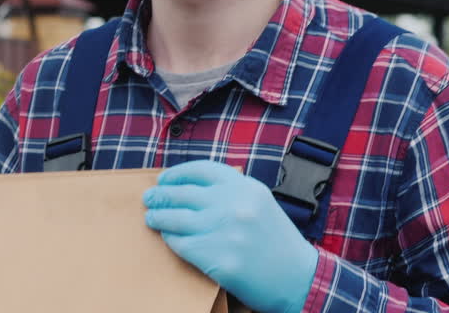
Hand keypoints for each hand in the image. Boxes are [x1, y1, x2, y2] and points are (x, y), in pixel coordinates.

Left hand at [143, 160, 318, 312]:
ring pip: (176, 219)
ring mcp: (226, 232)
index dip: (177, 173)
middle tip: (150, 199)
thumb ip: (230, 191)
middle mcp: (234, 206)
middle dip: (161, 195)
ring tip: (151, 218)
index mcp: (245, 188)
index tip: (164, 179)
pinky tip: (168, 238)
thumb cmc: (277, 241)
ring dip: (158, 217)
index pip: (200, 170)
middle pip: (183, 194)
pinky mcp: (220, 259)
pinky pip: (182, 244)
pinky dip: (171, 240)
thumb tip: (188, 185)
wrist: (299, 279)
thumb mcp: (259, 203)